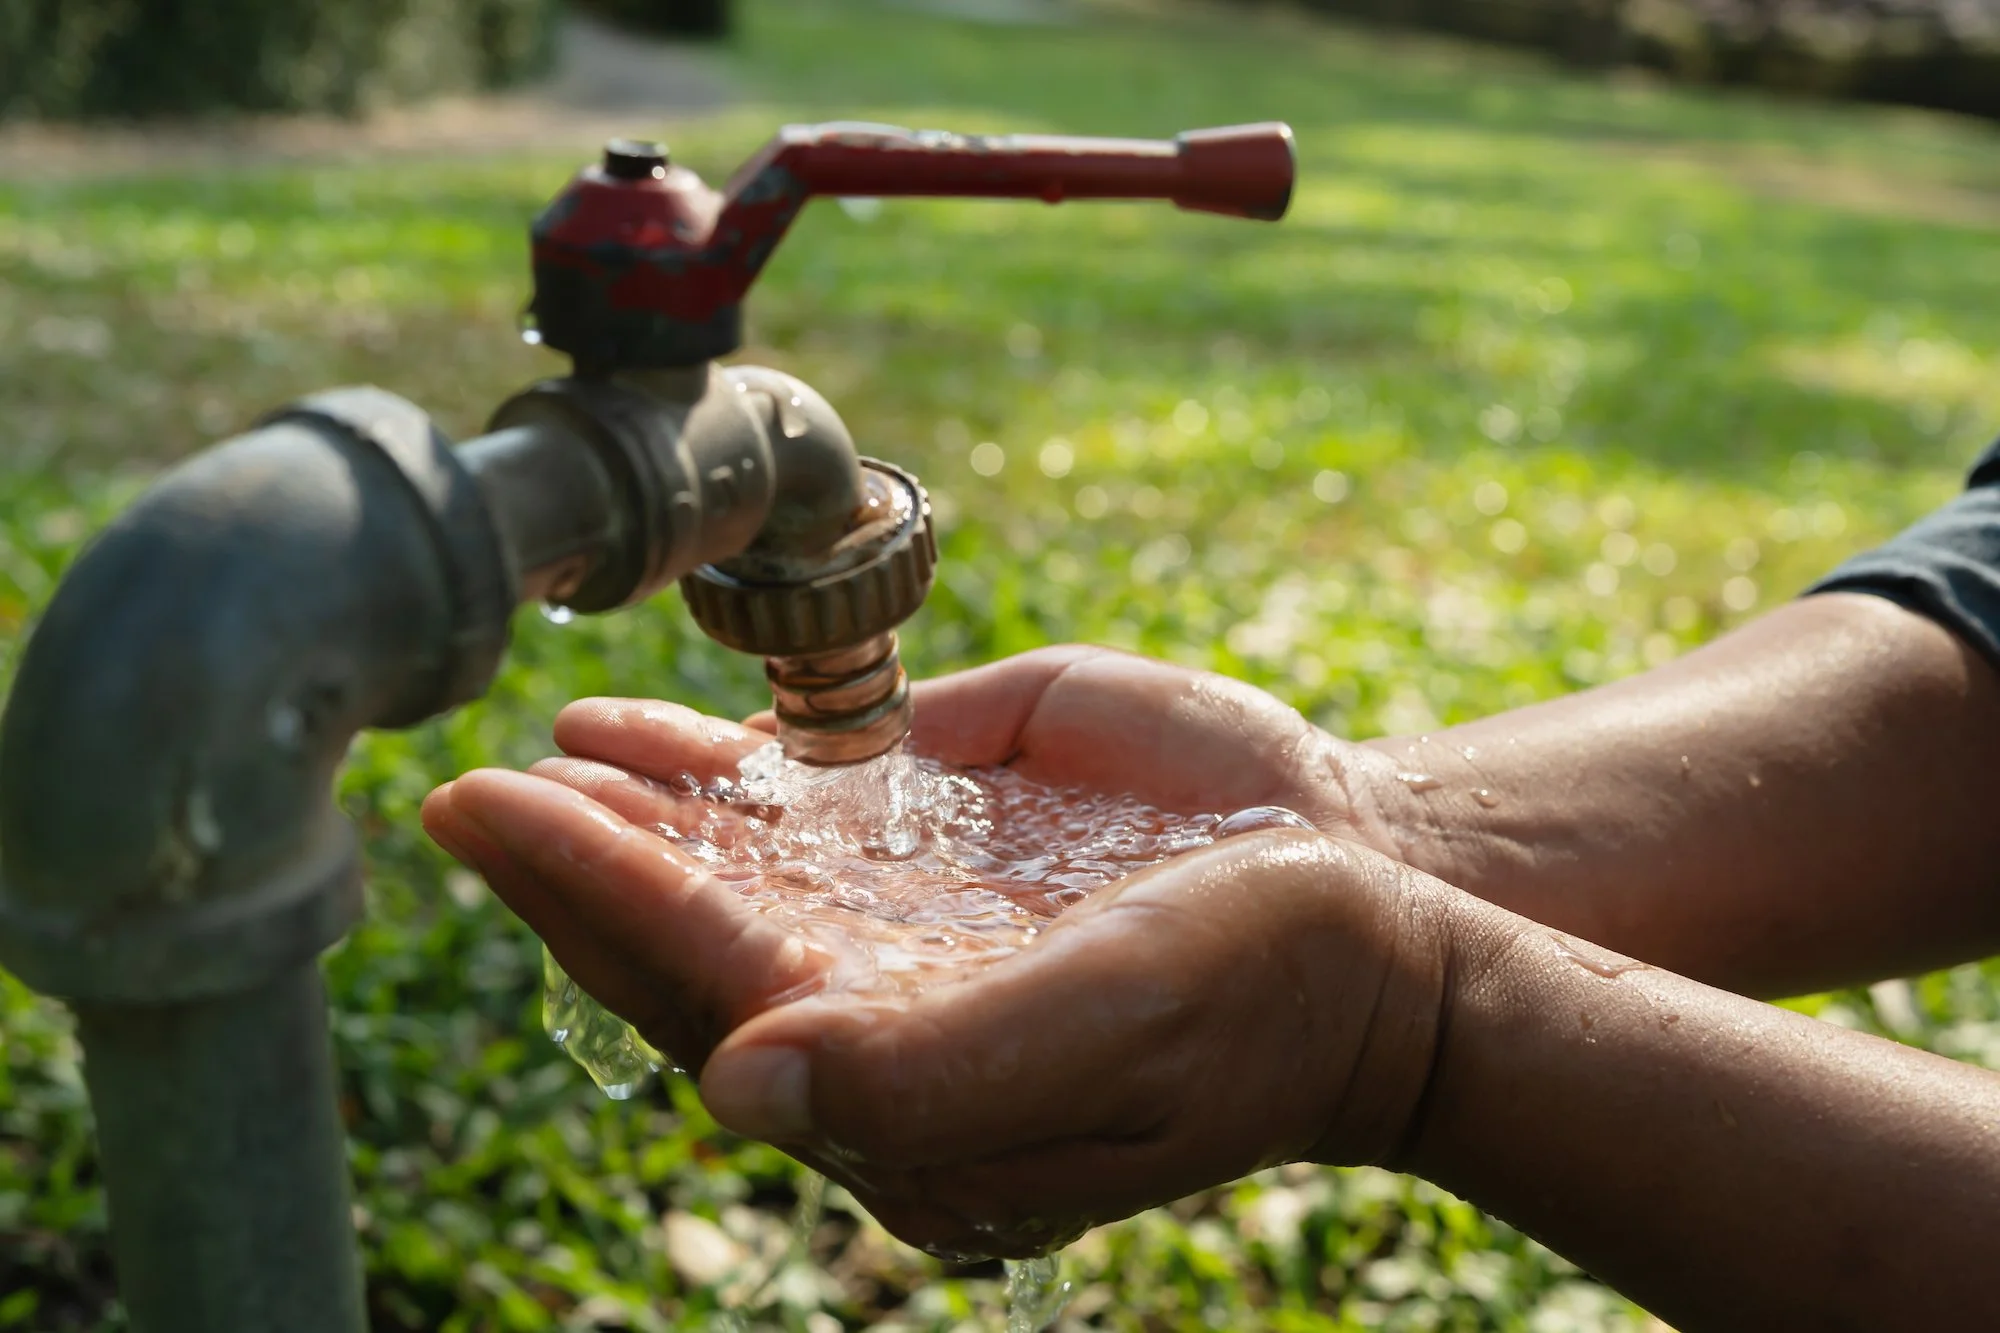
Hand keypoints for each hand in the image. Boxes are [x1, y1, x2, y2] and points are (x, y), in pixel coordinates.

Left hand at [422, 646, 1458, 1255]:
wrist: (1379, 913)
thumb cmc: (1262, 990)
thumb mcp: (1110, 1032)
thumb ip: (928, 1074)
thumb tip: (738, 1090)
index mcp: (906, 1088)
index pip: (712, 991)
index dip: (596, 899)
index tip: (492, 813)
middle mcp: (887, 1006)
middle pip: (693, 941)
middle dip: (576, 867)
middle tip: (466, 794)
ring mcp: (915, 918)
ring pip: (736, 872)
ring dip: (630, 816)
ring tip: (533, 763)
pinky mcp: (959, 837)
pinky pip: (813, 805)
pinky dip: (724, 768)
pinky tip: (653, 738)